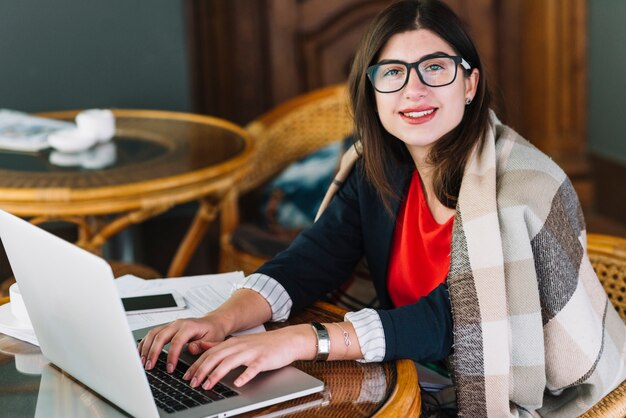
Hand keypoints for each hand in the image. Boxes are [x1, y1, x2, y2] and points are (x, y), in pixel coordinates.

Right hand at [138, 314, 227, 373]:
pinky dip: (145, 343)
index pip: (176, 341)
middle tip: (150, 367)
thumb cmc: (213, 332)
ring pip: (153, 333)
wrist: (213, 322)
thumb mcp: (214, 339)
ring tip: (143, 362)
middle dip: (153, 352)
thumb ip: (203, 345)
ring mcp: (171, 325)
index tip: (169, 368)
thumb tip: (191, 349)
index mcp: (189, 326)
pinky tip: (141, 353)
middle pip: (160, 336)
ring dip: (146, 348)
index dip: (171, 356)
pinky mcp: (166, 328)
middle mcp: (178, 324)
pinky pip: (152, 333)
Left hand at [183, 324, 315, 389]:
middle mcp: (240, 346)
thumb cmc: (264, 345)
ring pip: (230, 362)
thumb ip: (221, 346)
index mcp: (233, 343)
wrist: (287, 340)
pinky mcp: (264, 359)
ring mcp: (252, 352)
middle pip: (216, 357)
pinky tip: (238, 383)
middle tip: (192, 383)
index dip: (197, 364)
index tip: (187, 376)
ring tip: (207, 385)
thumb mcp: (240, 343)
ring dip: (217, 374)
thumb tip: (202, 348)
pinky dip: (245, 376)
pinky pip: (253, 368)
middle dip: (202, 370)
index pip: (210, 353)